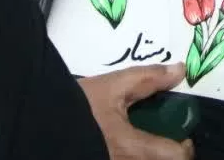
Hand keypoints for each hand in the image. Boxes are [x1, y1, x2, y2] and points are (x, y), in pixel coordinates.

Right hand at [79, 64, 193, 159]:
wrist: (38, 122)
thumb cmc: (76, 106)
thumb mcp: (113, 86)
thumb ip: (149, 79)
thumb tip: (179, 72)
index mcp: (132, 148)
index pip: (177, 157)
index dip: (184, 146)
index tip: (180, 135)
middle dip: (166, 151)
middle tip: (161, 135)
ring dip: (148, 153)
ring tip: (139, 137)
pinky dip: (132, 154)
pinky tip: (119, 141)